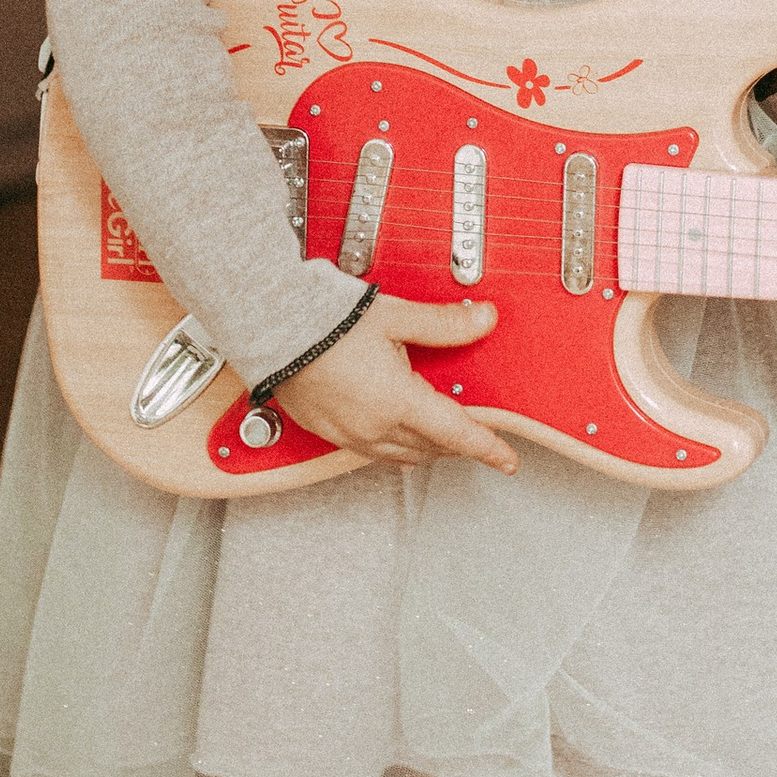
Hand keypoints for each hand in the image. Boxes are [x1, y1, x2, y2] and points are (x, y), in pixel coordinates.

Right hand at [285, 291, 512, 471]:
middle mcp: (374, 426)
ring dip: (428, 449)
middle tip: (479, 436)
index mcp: (397, 402)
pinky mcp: (327, 432)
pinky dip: (395, 448)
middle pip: (432, 447)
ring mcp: (348, 433)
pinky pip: (372, 452)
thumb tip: (483, 319)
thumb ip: (444, 323)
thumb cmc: (324, 320)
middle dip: (459, 444)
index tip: (507, 460)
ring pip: (402, 455)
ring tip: (443, 438)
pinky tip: (399, 440)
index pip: (456, 434)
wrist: (269, 325)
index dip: (488, 448)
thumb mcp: (394, 316)